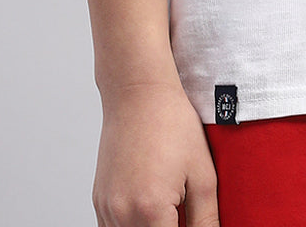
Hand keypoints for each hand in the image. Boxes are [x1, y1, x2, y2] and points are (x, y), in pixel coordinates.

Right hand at [92, 81, 218, 226]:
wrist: (139, 92)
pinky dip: (133, 226)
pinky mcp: (99, 202)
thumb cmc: (172, 124)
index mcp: (151, 211)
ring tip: (169, 207)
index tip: (192, 221)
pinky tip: (151, 208)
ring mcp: (106, 209)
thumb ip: (206, 221)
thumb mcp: (203, 174)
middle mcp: (122, 215)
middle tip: (183, 210)